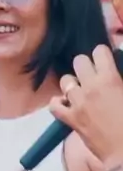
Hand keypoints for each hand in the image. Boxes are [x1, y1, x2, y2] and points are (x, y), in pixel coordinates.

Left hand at [50, 45, 122, 163]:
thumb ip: (119, 79)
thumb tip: (114, 74)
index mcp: (110, 78)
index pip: (99, 51)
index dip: (103, 55)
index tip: (107, 61)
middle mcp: (90, 87)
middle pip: (79, 61)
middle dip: (87, 66)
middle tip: (94, 76)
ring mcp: (77, 103)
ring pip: (65, 81)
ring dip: (73, 83)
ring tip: (82, 91)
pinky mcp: (70, 119)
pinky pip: (54, 105)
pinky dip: (58, 103)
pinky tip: (67, 104)